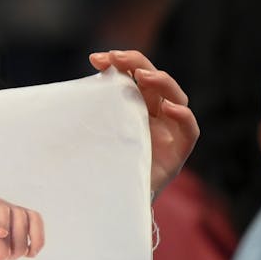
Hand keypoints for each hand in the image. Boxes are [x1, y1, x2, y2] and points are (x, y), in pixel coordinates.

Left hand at [0, 196, 43, 259]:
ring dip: (19, 247)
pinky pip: (37, 221)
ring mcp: (11, 207)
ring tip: (10, 256)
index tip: (2, 233)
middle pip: (4, 220)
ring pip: (22, 222)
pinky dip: (37, 241)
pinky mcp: (26, 212)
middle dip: (5, 246)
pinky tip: (29, 253)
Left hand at [89, 49, 199, 198]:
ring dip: (161, 81)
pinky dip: (182, 115)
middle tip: (116, 57)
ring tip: (143, 76)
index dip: (120, 62)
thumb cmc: (102, 165)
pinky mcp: (179, 151)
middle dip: (137, 63)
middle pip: (154, 80)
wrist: (114, 202)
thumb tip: (69, 92)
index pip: (133, 75)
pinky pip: (190, 129)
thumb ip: (91, 114)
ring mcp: (169, 130)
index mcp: (135, 105)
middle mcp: (155, 114)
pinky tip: (168, 107)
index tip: (96, 59)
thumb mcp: (94, 134)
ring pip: (176, 96)